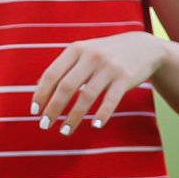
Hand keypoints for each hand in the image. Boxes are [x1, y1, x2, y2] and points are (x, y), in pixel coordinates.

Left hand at [32, 30, 168, 134]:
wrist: (144, 47)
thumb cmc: (105, 53)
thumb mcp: (83, 52)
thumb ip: (63, 67)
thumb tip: (37, 87)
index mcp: (76, 49)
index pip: (51, 74)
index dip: (41, 94)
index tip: (34, 111)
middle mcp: (91, 56)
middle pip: (66, 87)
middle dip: (53, 109)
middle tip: (44, 125)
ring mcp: (109, 67)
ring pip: (86, 97)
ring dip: (74, 117)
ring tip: (65, 131)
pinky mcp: (125, 78)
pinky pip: (110, 100)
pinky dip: (102, 114)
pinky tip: (94, 125)